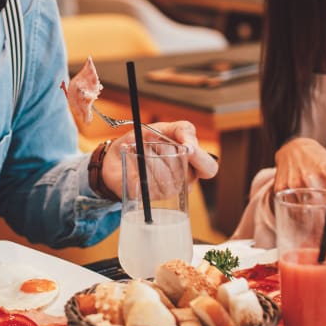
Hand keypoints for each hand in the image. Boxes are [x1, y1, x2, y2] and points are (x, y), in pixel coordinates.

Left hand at [101, 120, 218, 196]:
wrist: (115, 156)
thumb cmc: (144, 141)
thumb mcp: (163, 128)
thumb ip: (181, 130)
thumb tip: (189, 142)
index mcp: (193, 163)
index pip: (209, 168)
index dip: (200, 158)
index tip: (186, 147)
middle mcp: (185, 180)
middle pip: (189, 175)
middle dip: (171, 156)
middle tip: (155, 143)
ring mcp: (169, 190)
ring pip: (169, 179)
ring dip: (151, 158)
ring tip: (141, 148)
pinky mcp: (151, 197)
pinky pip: (150, 184)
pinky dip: (140, 165)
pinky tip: (133, 159)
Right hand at [273, 137, 325, 246]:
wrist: (293, 148)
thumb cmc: (318, 162)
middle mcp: (312, 178)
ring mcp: (295, 184)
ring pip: (308, 219)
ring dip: (314, 228)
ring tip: (315, 221)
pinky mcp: (281, 190)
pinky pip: (293, 214)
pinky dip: (301, 218)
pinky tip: (302, 210)